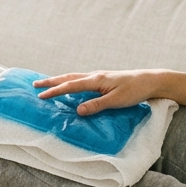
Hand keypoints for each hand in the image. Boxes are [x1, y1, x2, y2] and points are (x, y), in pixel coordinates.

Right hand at [32, 70, 167, 115]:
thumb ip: (96, 105)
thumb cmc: (135, 90)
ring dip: (59, 80)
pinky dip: (70, 81)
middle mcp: (95, 76)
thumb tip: (77, 111)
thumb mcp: (116, 101)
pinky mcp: (103, 80)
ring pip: (74, 77)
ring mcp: (98, 77)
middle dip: (51, 82)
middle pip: (68, 78)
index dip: (55, 91)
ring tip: (47, 83)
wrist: (150, 80)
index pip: (70, 86)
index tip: (41, 96)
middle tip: (35, 85)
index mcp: (96, 80)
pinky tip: (69, 86)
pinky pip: (81, 80)